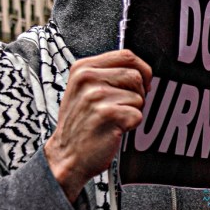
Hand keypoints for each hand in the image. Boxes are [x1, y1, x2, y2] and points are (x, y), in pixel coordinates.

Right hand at [45, 50, 151, 202]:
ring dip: (133, 110)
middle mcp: (87, 78)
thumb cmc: (81, 123)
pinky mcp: (106, 114)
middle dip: (139, 94)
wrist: (67, 154)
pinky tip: (114, 129)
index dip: (142, 70)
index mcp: (83, 68)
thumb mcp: (84, 89)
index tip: (141, 84)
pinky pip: (137, 115)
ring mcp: (95, 96)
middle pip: (136, 75)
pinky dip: (131, 125)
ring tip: (114, 119)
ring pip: (138, 97)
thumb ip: (108, 74)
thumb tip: (143, 71)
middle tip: (123, 107)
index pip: (126, 55)